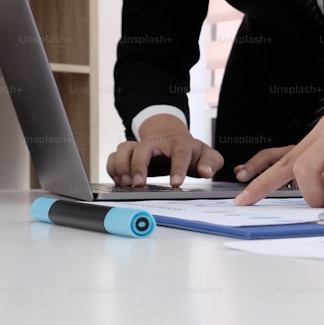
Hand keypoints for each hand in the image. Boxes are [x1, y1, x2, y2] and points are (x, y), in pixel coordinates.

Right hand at [107, 115, 223, 186]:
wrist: (173, 140)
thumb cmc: (190, 152)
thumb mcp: (206, 155)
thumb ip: (211, 162)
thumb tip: (206, 171)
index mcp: (180, 145)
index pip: (180, 153)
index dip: (178, 168)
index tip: (176, 183)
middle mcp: (157, 144)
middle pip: (143, 148)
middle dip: (139, 166)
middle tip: (139, 184)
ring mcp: (141, 147)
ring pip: (124, 149)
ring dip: (121, 166)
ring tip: (125, 183)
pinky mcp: (129, 153)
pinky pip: (114, 156)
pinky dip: (112, 168)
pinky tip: (118, 181)